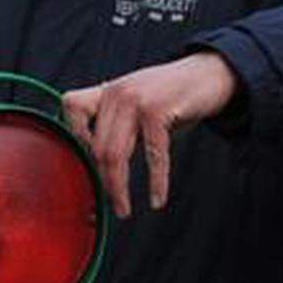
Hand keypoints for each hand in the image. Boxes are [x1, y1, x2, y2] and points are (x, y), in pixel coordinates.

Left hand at [63, 51, 240, 216]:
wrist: (210, 73)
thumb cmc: (173, 94)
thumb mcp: (138, 102)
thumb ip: (119, 124)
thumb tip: (101, 164)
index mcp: (108, 90)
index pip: (71, 106)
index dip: (74, 135)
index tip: (88, 163)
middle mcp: (116, 93)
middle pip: (95, 145)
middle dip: (102, 180)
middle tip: (112, 204)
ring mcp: (136, 100)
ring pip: (114, 154)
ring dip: (118, 188)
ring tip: (123, 209)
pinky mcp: (158, 110)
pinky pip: (153, 155)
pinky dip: (156, 182)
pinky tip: (157, 199)